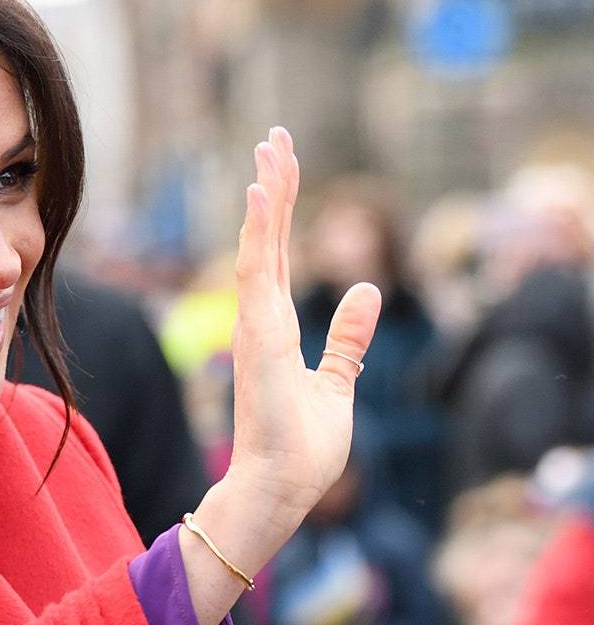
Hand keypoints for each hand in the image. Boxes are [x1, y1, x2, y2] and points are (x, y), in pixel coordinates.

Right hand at [228, 126, 381, 521]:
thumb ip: (347, 339)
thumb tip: (368, 291)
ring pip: (260, 245)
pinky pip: (257, 272)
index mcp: (276, 328)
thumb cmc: (302, 450)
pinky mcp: (258, 335)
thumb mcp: (337, 384)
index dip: (283, 209)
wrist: (281, 487)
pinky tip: (264, 192)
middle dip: (274, 186)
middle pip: (268, 239)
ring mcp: (256, 325)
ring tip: (270, 147)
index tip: (284, 165)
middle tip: (274, 136)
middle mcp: (261, 319)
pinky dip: (260, 231)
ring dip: (267, 195)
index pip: (280, 255)